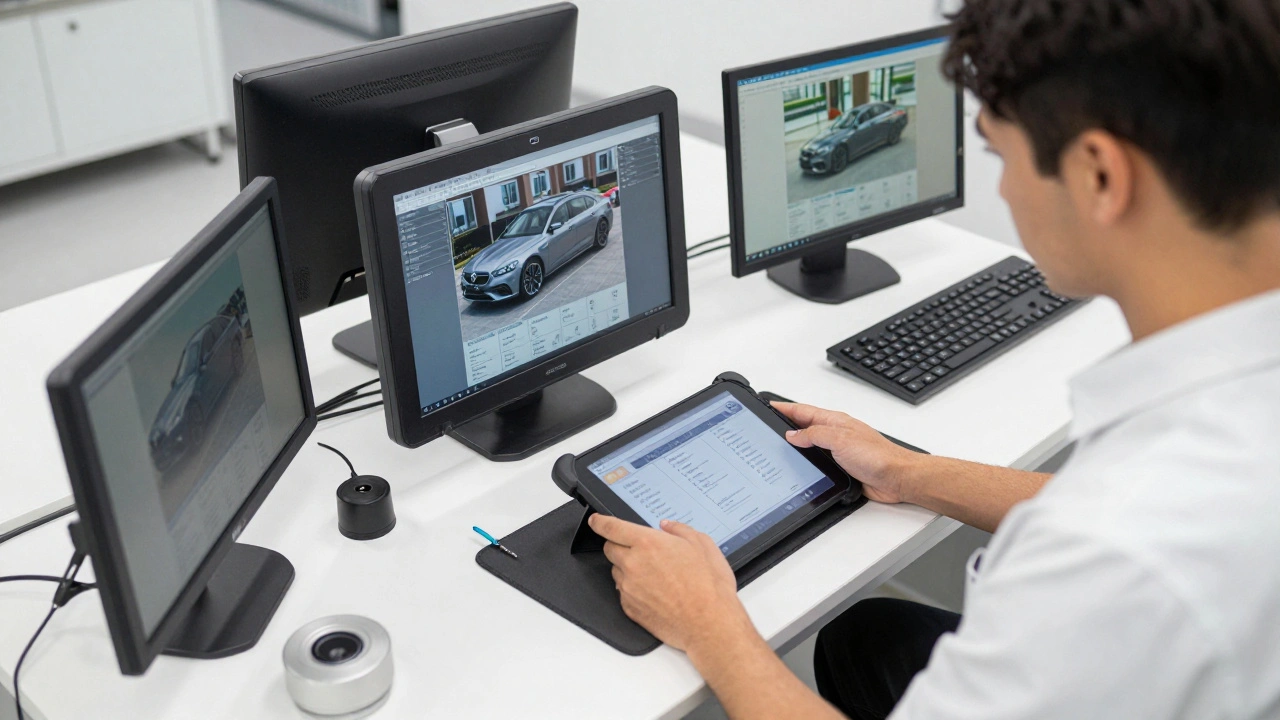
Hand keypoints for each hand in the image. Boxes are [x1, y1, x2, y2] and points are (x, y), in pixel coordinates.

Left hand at [589, 513, 755, 652]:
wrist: (708, 624)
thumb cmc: (709, 587)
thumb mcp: (703, 545)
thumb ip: (680, 530)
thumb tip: (668, 526)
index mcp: (648, 544)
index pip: (612, 527)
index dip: (600, 522)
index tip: (596, 521)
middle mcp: (633, 564)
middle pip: (610, 548)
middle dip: (619, 545)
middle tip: (641, 550)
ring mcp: (629, 588)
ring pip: (617, 571)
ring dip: (628, 568)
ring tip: (656, 575)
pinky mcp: (630, 608)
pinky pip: (623, 592)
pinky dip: (633, 589)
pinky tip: (655, 592)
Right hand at [772, 401, 919, 503]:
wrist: (897, 477)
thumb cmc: (877, 456)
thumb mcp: (839, 439)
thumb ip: (814, 435)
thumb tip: (792, 434)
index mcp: (833, 421)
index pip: (802, 411)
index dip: (784, 408)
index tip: (768, 405)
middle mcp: (835, 434)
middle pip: (804, 426)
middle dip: (786, 423)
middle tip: (768, 422)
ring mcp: (838, 450)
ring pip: (811, 443)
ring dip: (796, 442)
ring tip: (779, 440)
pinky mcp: (841, 466)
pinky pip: (819, 460)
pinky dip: (808, 459)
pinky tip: (802, 462)